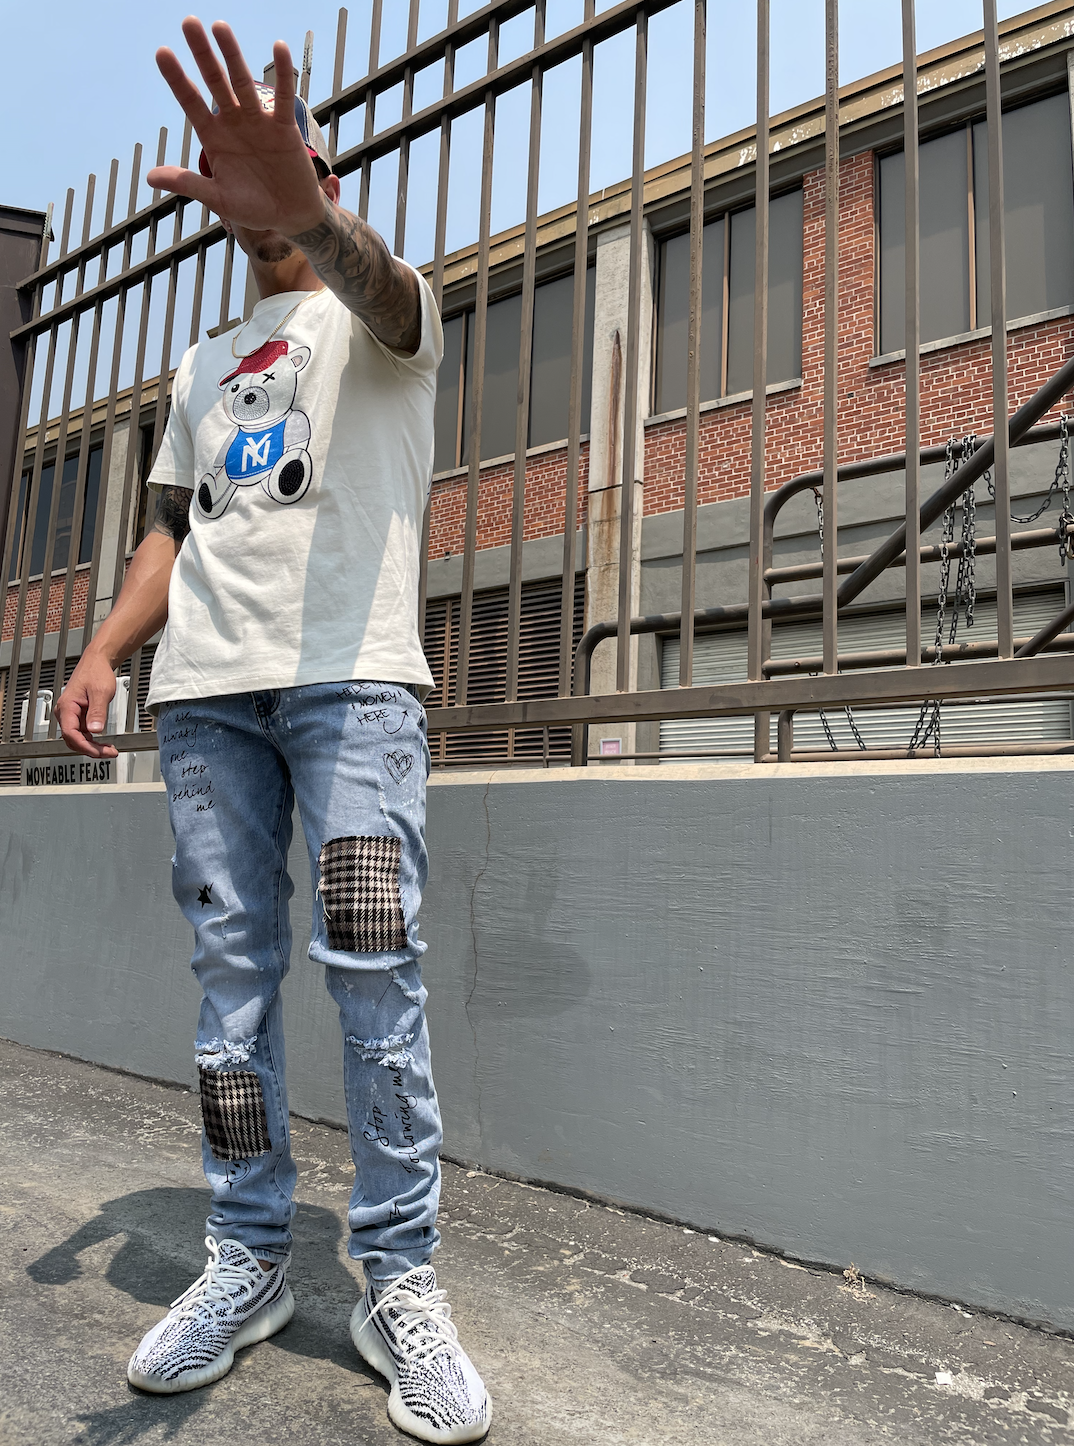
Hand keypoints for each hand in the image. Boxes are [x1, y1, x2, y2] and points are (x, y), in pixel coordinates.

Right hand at [55, 653, 118, 759]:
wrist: (96, 662)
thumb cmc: (96, 672)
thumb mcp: (101, 692)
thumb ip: (98, 712)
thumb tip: (95, 730)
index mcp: (66, 707)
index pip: (70, 734)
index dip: (85, 746)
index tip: (99, 752)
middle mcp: (65, 712)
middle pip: (73, 740)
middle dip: (90, 750)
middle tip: (109, 753)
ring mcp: (71, 715)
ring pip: (77, 739)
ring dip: (92, 747)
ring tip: (109, 750)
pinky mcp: (78, 716)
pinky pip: (82, 733)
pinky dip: (92, 741)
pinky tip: (103, 744)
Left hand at [146, 20, 324, 237]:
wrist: (290, 217)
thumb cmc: (254, 208)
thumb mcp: (218, 199)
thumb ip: (188, 183)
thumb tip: (150, 177)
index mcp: (213, 137)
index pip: (191, 102)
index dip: (177, 79)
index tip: (162, 52)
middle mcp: (233, 122)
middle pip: (215, 82)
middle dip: (202, 54)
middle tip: (188, 23)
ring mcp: (258, 122)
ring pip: (242, 83)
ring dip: (232, 55)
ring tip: (220, 27)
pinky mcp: (283, 127)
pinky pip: (282, 97)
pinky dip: (282, 74)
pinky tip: (278, 47)